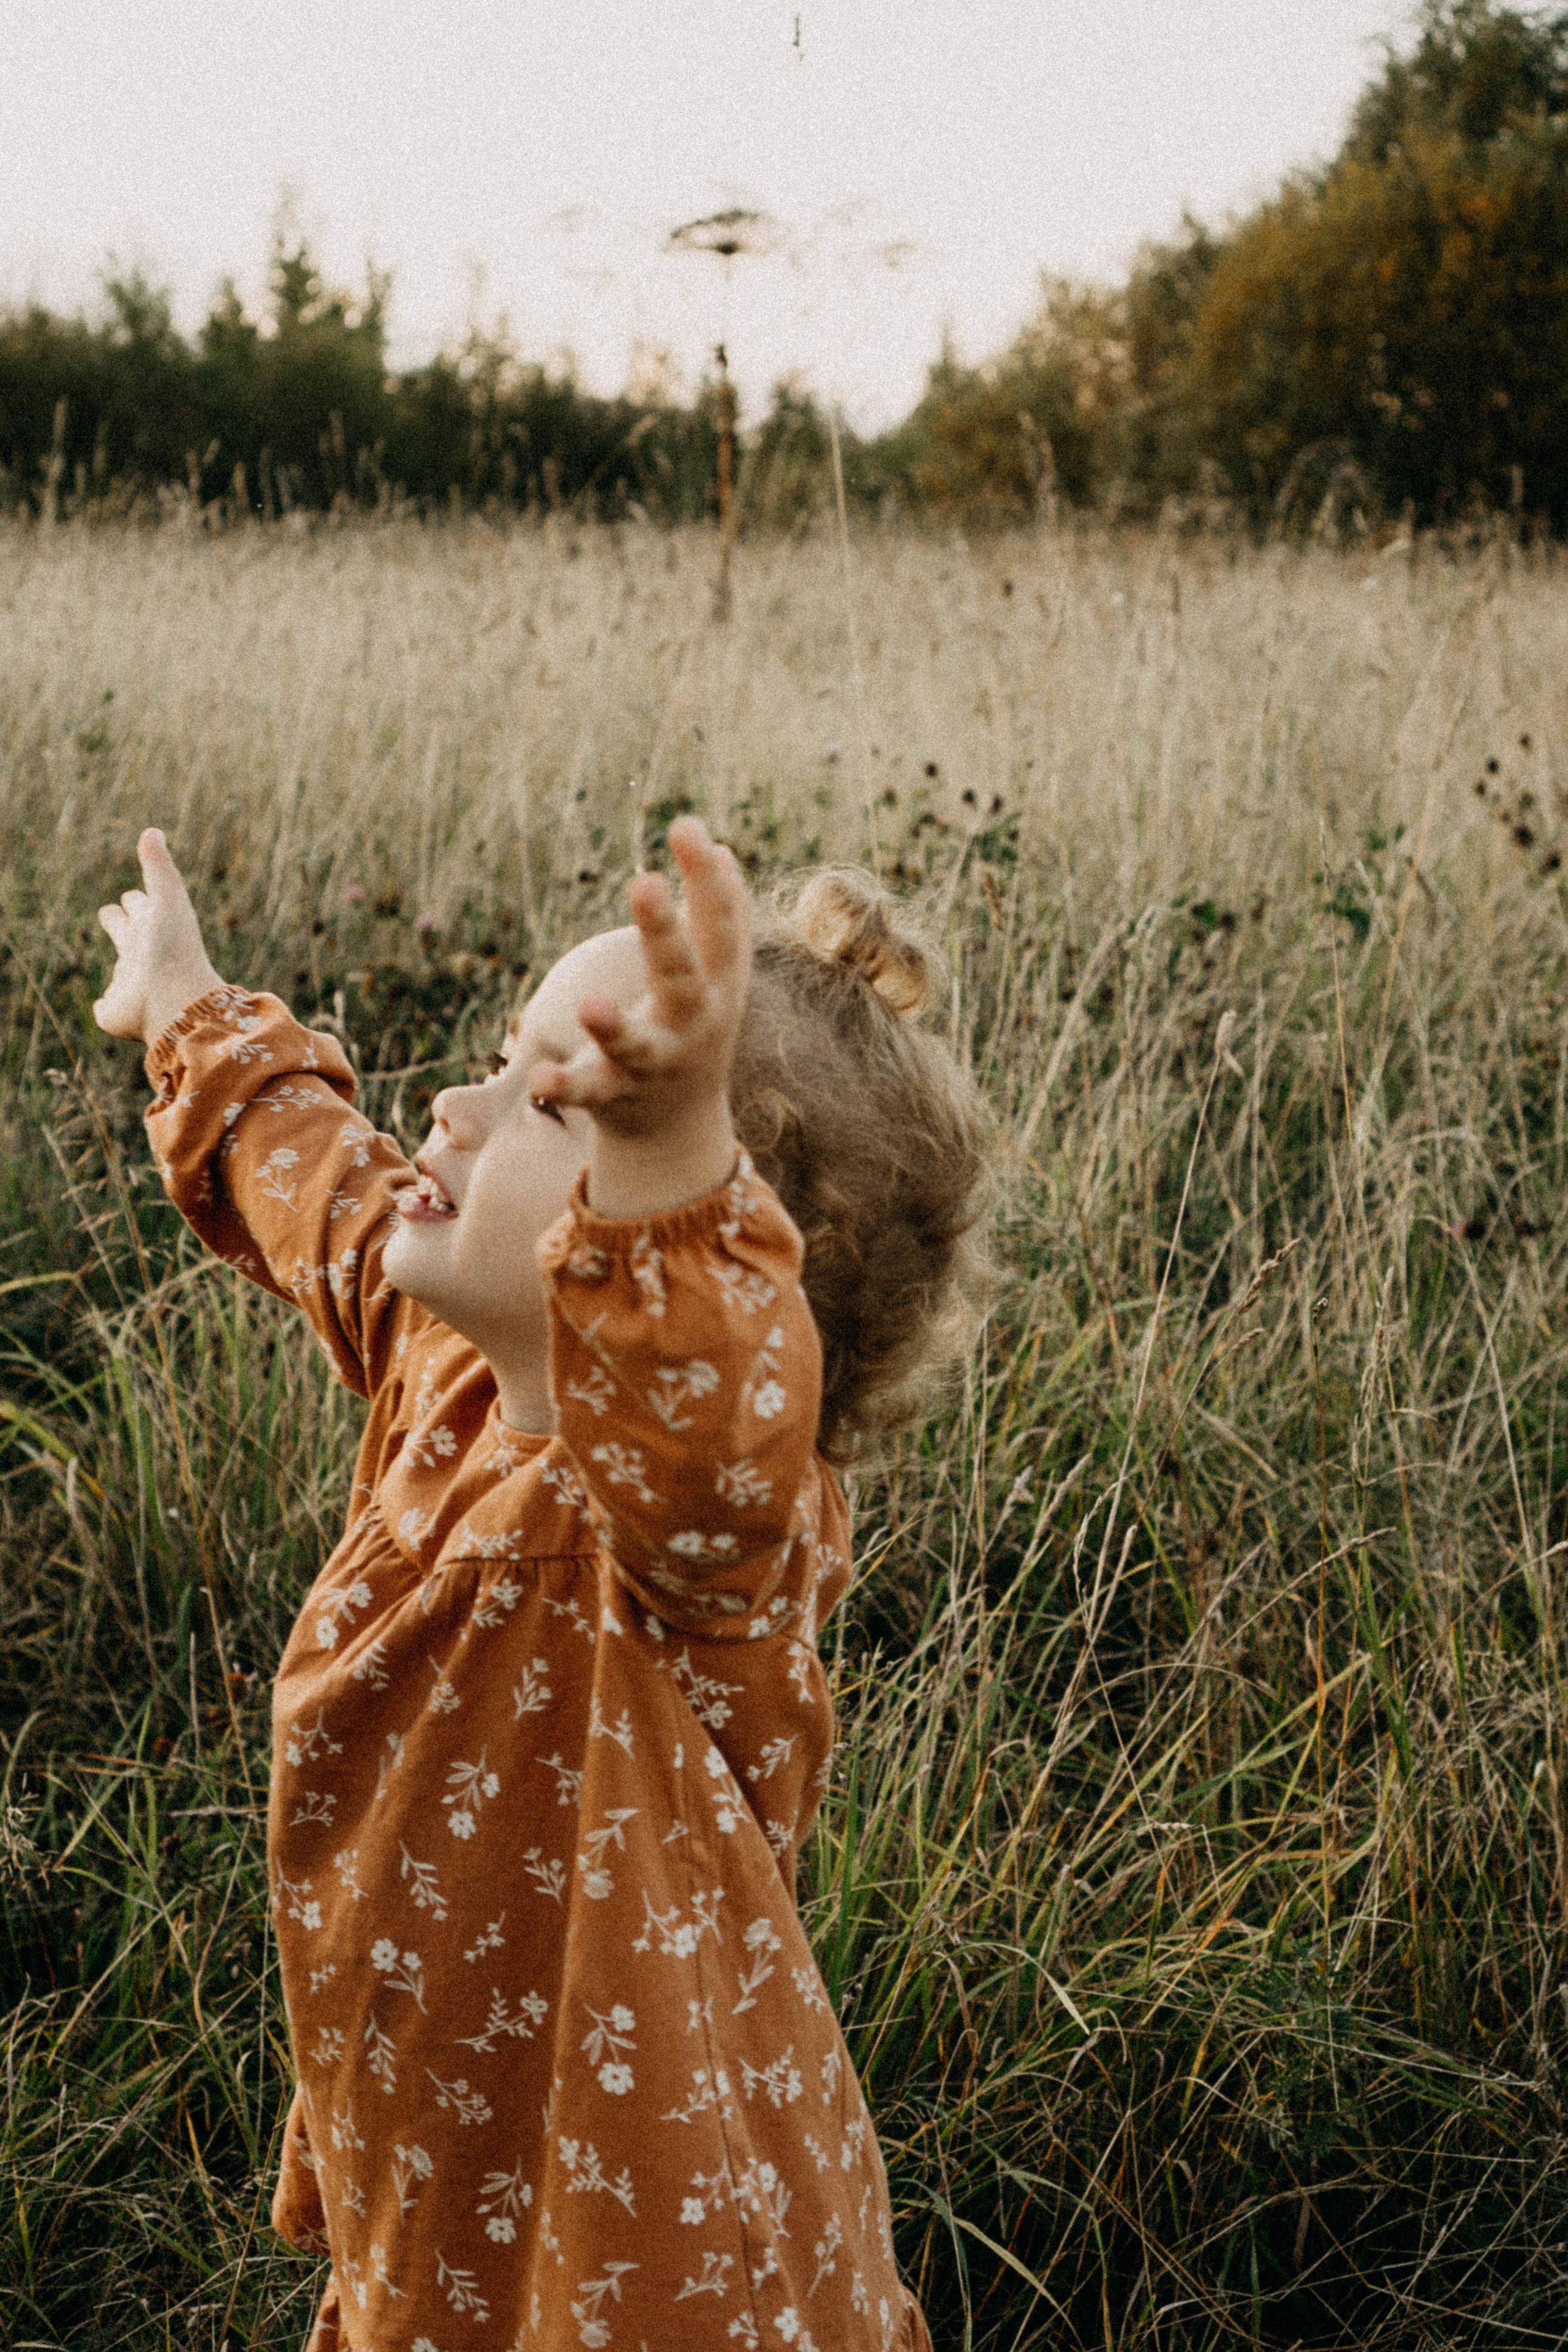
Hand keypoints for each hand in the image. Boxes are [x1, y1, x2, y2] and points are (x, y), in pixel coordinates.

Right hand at [94, 829, 222, 1044]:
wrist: (175, 1001)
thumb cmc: (174, 948)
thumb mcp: (169, 901)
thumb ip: (160, 868)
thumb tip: (153, 830)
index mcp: (153, 929)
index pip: (140, 908)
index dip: (136, 900)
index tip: (134, 896)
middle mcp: (142, 957)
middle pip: (126, 934)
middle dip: (120, 922)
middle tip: (112, 913)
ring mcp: (131, 985)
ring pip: (123, 972)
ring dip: (120, 967)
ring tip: (119, 961)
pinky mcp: (117, 1011)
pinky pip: (107, 1008)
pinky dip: (106, 1007)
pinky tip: (106, 1005)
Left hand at [529, 819, 749, 1212]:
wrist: (680, 1130)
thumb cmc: (695, 1029)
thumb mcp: (719, 977)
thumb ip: (722, 916)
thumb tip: (721, 848)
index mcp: (720, 987)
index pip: (721, 927)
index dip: (707, 879)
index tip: (686, 825)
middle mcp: (694, 1025)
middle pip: (682, 976)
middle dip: (664, 933)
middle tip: (643, 883)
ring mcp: (655, 1065)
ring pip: (635, 1046)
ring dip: (613, 1027)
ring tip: (586, 1003)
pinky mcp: (616, 1097)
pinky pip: (589, 1091)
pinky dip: (565, 1086)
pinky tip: (538, 1077)